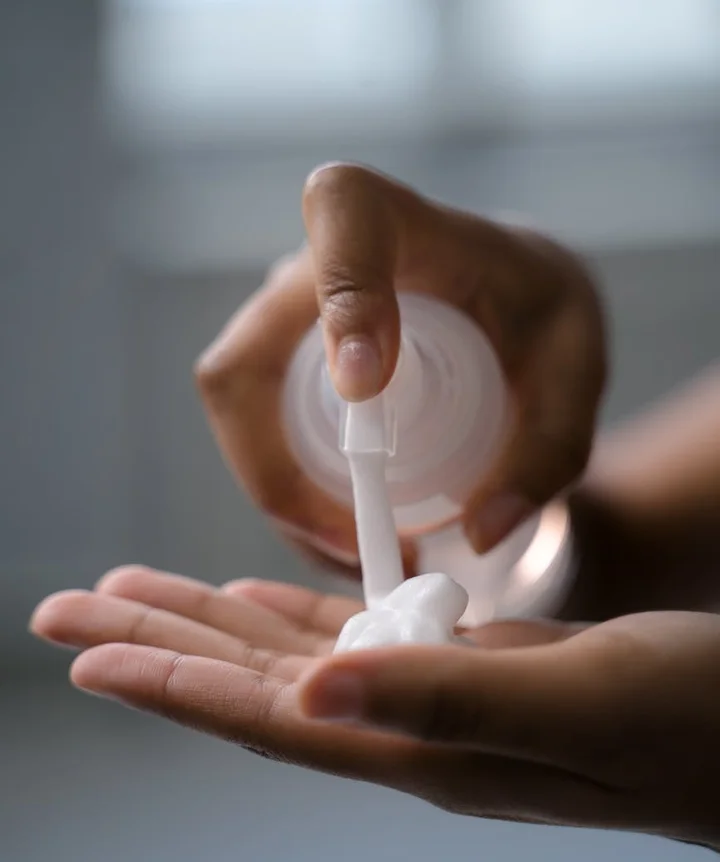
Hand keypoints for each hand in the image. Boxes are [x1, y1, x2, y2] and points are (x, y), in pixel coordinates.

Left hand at [31, 566, 719, 849]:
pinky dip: (290, 614)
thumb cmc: (687, 721)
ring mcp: (427, 698)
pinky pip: (349, 636)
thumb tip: (312, 693)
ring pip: (287, 655)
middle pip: (252, 684)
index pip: (268, 716)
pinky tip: (253, 602)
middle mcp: (405, 728)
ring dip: (206, 624)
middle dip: (156, 645)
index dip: (174, 684)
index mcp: (421, 746)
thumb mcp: (578, 702)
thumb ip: (449, 699)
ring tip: (133, 597)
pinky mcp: (459, 665)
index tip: (87, 657)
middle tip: (62, 612)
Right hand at [195, 164, 605, 563]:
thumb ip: (549, 447)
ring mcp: (284, 321)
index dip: (339, 298)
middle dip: (285, 479)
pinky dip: (290, 502)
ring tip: (368, 555)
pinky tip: (348, 537)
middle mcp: (318, 265)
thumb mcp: (576, 369)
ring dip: (285, 503)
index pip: (346, 217)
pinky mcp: (274, 369)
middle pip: (246, 367)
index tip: (366, 387)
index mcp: (406, 224)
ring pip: (239, 418)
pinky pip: (252, 440)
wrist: (503, 301)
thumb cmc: (539, 314)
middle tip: (363, 545)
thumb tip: (477, 532)